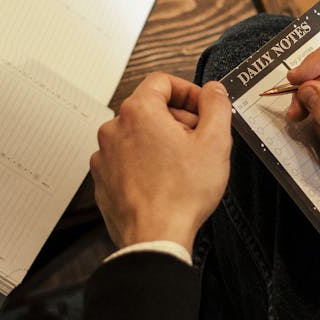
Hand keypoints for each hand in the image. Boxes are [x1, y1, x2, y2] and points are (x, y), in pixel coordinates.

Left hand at [90, 73, 231, 252]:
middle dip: (177, 119)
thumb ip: (217, 106)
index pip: (162, 81)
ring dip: (160, 142)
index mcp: (138, 111)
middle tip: (198, 140)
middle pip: (149, 108)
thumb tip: (214, 91)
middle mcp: (114, 129)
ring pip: (137, 134)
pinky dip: (144, 163)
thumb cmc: (180, 195)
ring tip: (182, 165)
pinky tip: (164, 181)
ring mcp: (104, 155)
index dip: (188, 91)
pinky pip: (126, 159)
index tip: (201, 107)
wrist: (154, 238)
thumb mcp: (215, 142)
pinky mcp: (102, 178)